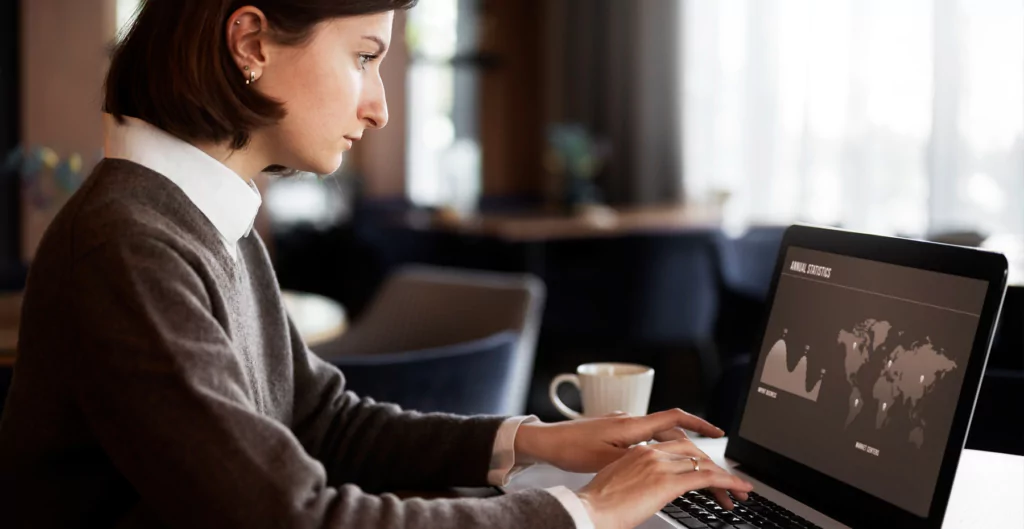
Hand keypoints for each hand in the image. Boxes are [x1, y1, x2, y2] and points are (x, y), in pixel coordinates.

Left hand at [514, 408, 724, 473]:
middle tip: (710, 467)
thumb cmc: (570, 449)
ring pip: (658, 437)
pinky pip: (644, 439)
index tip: (719, 432)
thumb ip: (636, 458)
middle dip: (693, 448)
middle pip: (671, 432)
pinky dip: (658, 450)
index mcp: (632, 426)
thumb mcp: (606, 459)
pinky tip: (658, 466)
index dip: (700, 424)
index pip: (675, 419)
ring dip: (676, 451)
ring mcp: (621, 425)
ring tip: (691, 470)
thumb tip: (661, 459)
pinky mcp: (612, 432)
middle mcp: (630, 421)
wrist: (545, 441)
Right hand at [576, 441, 753, 528]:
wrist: (588, 510)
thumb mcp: (617, 483)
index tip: (707, 470)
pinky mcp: (668, 481)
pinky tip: (738, 489)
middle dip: (714, 466)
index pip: (677, 448)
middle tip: (729, 482)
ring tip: (740, 490)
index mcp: (638, 451)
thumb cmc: (596, 504)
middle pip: (693, 452)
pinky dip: (728, 482)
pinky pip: (706, 478)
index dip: (696, 459)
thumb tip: (644, 489)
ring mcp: (660, 465)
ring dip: (726, 477)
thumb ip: (635, 479)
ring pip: (703, 464)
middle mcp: (651, 453)